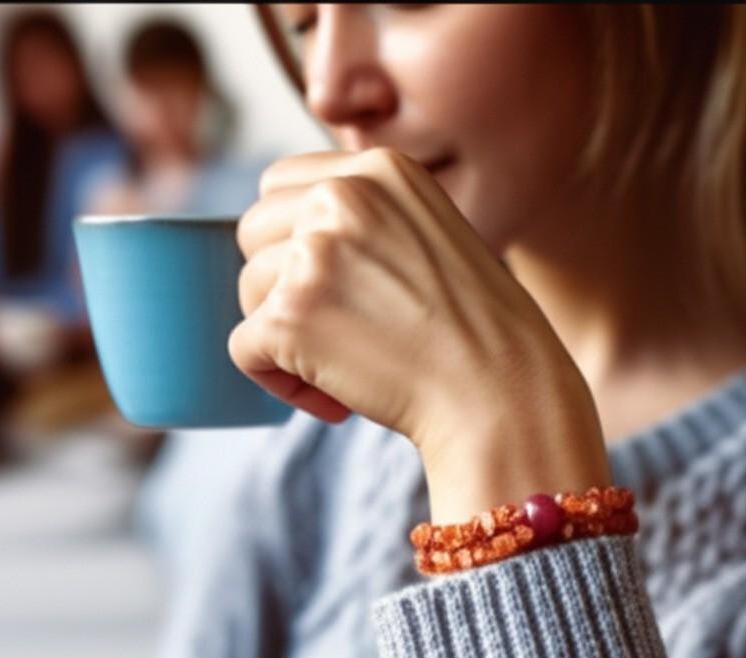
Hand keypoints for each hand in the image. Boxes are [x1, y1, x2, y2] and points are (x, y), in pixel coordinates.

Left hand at [230, 147, 578, 454]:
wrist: (502, 393)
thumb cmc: (479, 335)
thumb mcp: (431, 239)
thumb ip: (365, 222)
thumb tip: (289, 243)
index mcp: (380, 170)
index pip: (281, 185)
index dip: (292, 244)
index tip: (335, 290)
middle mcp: (341, 197)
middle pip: (254, 232)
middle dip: (280, 287)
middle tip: (339, 333)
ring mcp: (313, 255)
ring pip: (247, 291)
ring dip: (284, 339)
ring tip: (345, 372)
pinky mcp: (290, 316)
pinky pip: (244, 349)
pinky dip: (278, 382)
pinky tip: (333, 399)